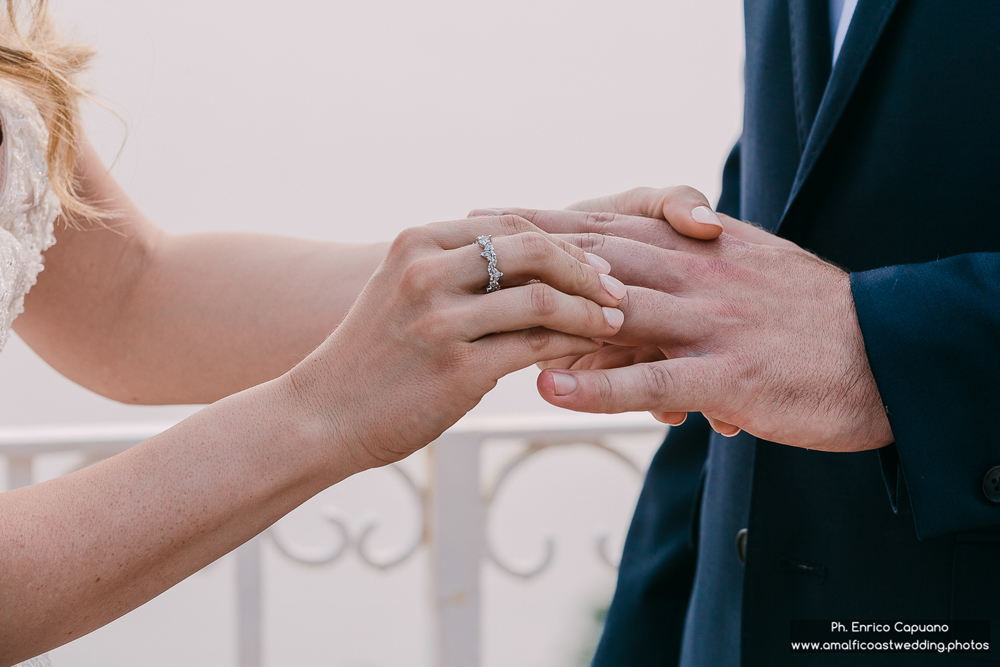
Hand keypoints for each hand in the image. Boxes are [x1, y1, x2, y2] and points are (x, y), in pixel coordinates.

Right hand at [284, 215, 625, 468]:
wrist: (323, 416)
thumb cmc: (373, 357)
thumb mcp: (404, 292)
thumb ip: (457, 270)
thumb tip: (533, 263)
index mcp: (417, 244)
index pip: (509, 225)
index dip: (560, 242)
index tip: (594, 261)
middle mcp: (427, 273)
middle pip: (532, 249)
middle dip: (585, 268)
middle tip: (616, 290)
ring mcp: (441, 321)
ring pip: (543, 298)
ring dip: (590, 310)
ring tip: (614, 322)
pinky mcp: (458, 369)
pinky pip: (536, 346)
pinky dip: (571, 345)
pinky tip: (588, 352)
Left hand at [471, 187, 871, 439]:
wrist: (889, 354)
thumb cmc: (816, 319)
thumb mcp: (753, 275)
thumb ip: (699, 272)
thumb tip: (653, 285)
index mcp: (705, 248)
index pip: (614, 226)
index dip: (551, 219)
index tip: (498, 214)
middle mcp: (701, 274)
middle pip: (600, 254)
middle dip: (530, 247)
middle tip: (471, 242)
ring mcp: (712, 324)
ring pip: (616, 311)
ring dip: (549, 309)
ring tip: (490, 310)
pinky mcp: (729, 376)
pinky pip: (653, 379)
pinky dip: (599, 385)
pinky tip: (550, 388)